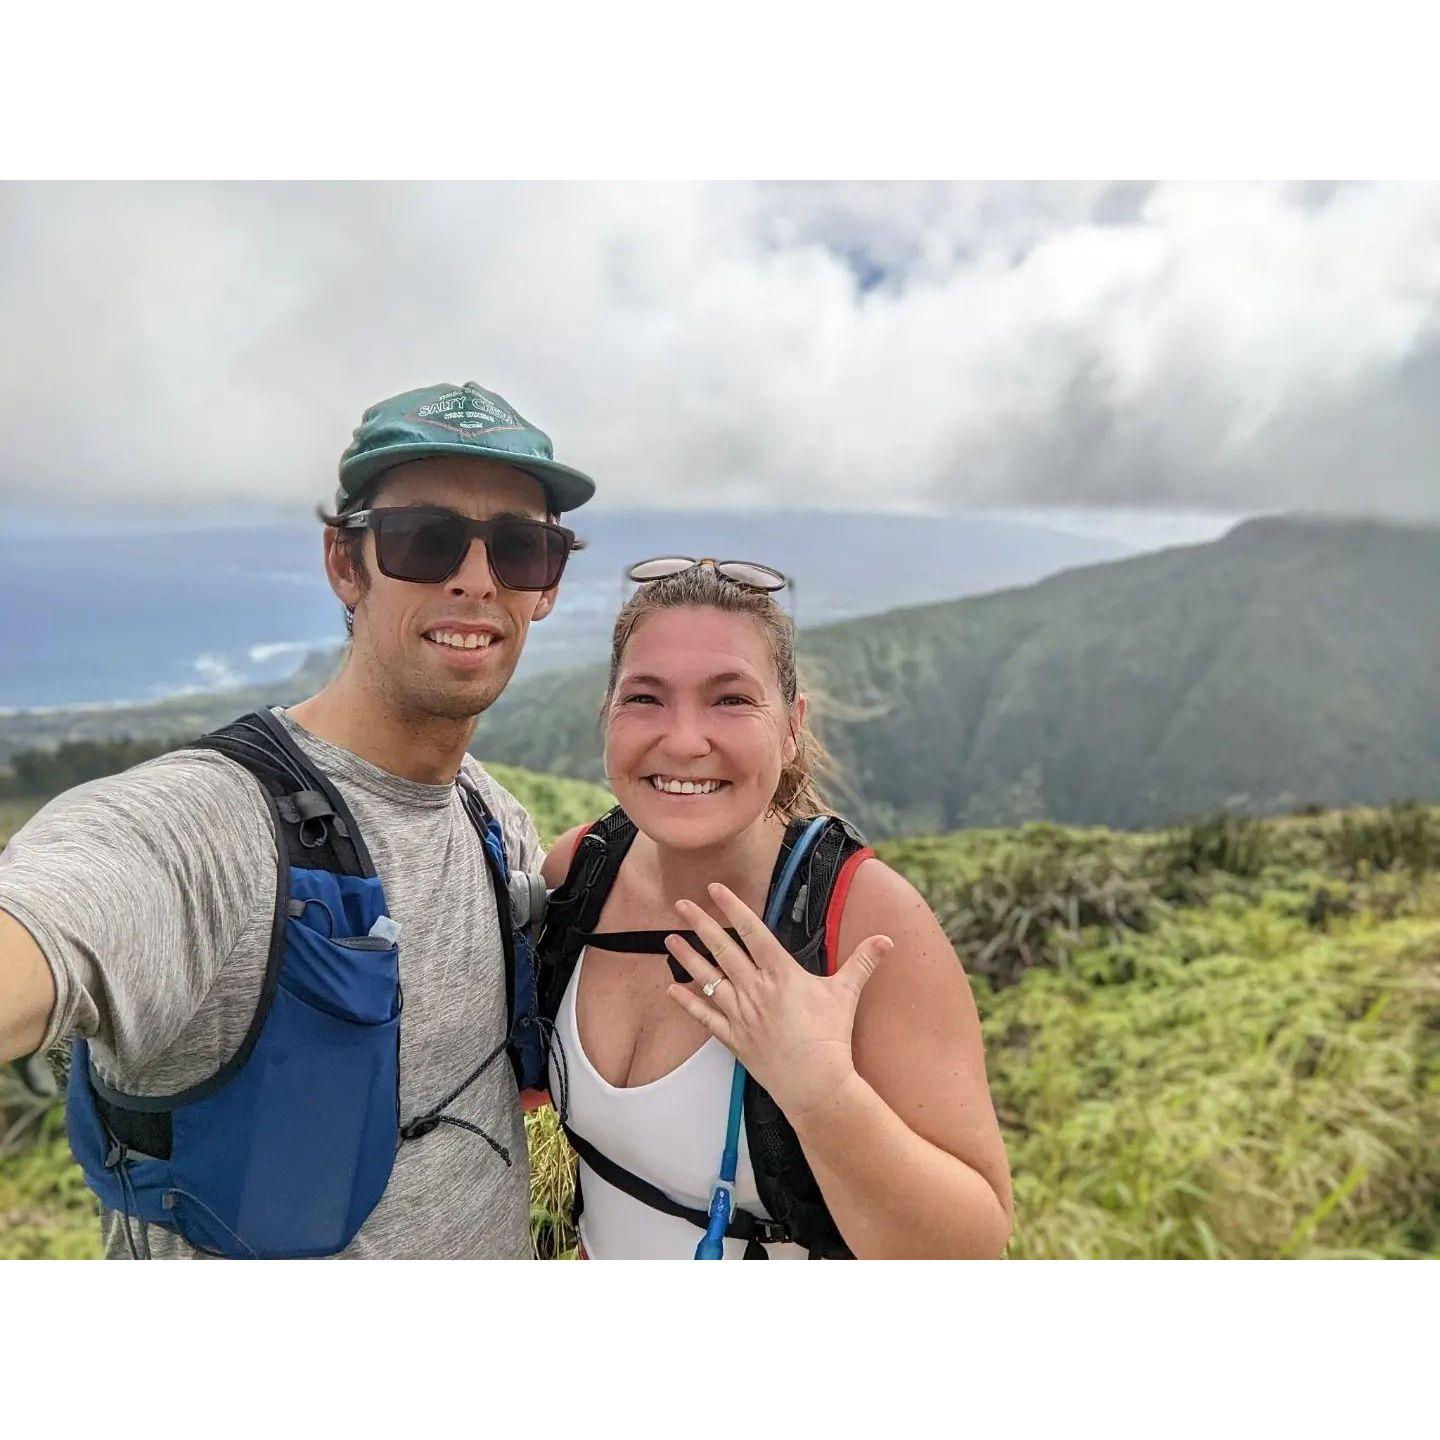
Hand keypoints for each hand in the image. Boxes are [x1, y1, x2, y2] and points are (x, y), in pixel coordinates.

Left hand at [664, 883, 892, 1121]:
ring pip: (707, 979)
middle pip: (722, 949)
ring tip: (669, 939)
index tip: (715, 890)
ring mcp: (740, 1013)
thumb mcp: (847, 993)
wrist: (815, 1082)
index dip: (732, 907)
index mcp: (780, 973)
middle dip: (700, 923)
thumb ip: (863, 961)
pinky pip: (704, 1017)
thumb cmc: (831, 1036)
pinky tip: (672, 990)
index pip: (752, 931)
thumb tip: (887, 939)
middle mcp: (755, 989)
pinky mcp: (733, 1038)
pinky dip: (687, 1003)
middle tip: (681, 904)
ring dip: (686, 958)